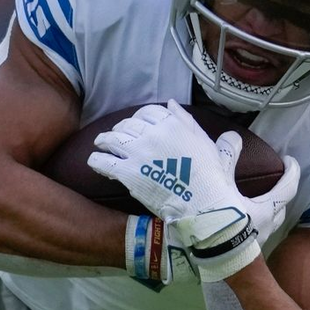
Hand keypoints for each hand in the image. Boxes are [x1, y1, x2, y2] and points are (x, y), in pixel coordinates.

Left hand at [88, 99, 262, 281]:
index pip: (149, 112)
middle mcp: (154, 133)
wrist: (204, 206)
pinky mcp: (127, 173)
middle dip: (122, 129)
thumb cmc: (212, 178)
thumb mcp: (209, 144)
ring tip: (101, 146)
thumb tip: (173, 103)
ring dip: (104, 141)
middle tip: (119, 138)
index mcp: (174, 125)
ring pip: (111, 138)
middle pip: (127, 124)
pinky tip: (97, 163)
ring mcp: (139, 152)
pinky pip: (102, 161)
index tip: (138, 125)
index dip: (140, 117)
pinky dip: (96, 160)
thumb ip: (191, 122)